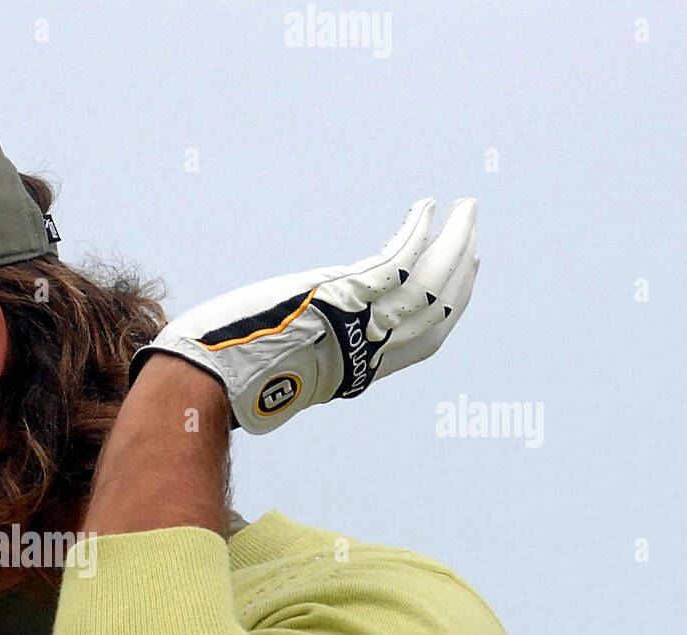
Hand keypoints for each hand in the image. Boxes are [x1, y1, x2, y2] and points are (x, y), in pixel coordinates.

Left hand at [128, 197, 479, 434]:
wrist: (213, 376)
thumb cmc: (231, 374)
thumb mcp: (280, 366)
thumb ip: (302, 349)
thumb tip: (287, 348)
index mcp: (357, 372)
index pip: (426, 343)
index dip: (451, 310)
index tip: (466, 277)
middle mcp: (369, 351)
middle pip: (438, 309)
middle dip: (461, 269)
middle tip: (472, 231)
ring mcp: (362, 324)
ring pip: (431, 281)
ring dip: (455, 239)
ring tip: (468, 207)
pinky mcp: (348, 294)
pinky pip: (400, 259)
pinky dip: (417, 229)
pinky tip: (427, 206)